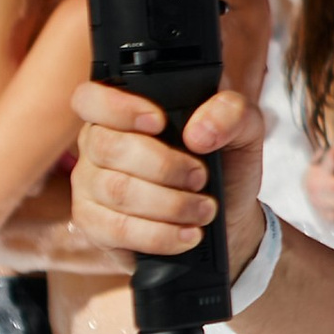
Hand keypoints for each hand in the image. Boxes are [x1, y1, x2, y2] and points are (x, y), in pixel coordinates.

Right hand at [72, 79, 263, 271]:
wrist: (227, 219)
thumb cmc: (225, 167)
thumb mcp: (242, 131)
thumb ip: (231, 112)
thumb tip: (197, 132)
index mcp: (123, 112)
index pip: (91, 98)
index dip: (117, 107)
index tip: (159, 121)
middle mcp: (98, 145)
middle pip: (108, 147)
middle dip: (164, 165)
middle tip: (201, 177)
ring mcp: (90, 187)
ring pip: (116, 191)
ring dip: (170, 204)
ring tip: (204, 208)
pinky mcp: (96, 226)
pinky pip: (118, 229)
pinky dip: (160, 234)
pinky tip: (187, 233)